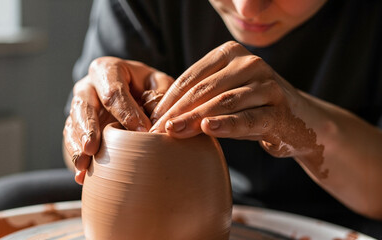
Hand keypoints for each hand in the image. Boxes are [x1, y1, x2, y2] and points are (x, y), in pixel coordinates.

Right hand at [63, 57, 173, 183]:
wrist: (133, 93)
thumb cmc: (147, 87)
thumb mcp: (158, 83)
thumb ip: (160, 96)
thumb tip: (158, 121)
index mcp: (109, 69)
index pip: (114, 90)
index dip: (126, 111)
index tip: (141, 131)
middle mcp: (88, 86)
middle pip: (84, 105)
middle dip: (88, 128)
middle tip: (92, 148)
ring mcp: (79, 106)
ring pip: (73, 124)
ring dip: (77, 146)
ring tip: (84, 165)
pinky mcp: (76, 125)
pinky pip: (71, 140)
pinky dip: (76, 157)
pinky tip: (82, 175)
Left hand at [150, 41, 317, 159]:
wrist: (301, 122)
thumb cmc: (253, 108)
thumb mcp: (225, 96)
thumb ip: (200, 99)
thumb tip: (160, 117)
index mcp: (231, 54)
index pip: (191, 77)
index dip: (168, 99)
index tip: (151, 119)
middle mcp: (250, 63)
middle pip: (204, 89)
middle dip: (177, 111)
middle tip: (156, 131)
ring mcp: (267, 85)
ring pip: (223, 102)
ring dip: (195, 119)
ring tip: (173, 132)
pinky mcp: (280, 111)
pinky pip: (248, 119)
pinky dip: (227, 124)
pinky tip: (209, 129)